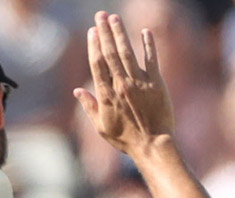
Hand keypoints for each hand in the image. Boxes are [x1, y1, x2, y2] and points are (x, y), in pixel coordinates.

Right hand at [73, 12, 173, 155]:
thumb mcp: (102, 126)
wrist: (153, 144)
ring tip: (115, 18)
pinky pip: (151, 60)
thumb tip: (77, 90)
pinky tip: (145, 31)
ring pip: (127, 52)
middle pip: (110, 53)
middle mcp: (121, 85)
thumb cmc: (126, 139)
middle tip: (100, 15)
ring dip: (120, 33)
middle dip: (104, 32)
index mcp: (106, 95)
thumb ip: (89, 106)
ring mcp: (139, 83)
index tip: (92, 31)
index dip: (94, 45)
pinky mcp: (157, 84)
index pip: (97, 64)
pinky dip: (148, 45)